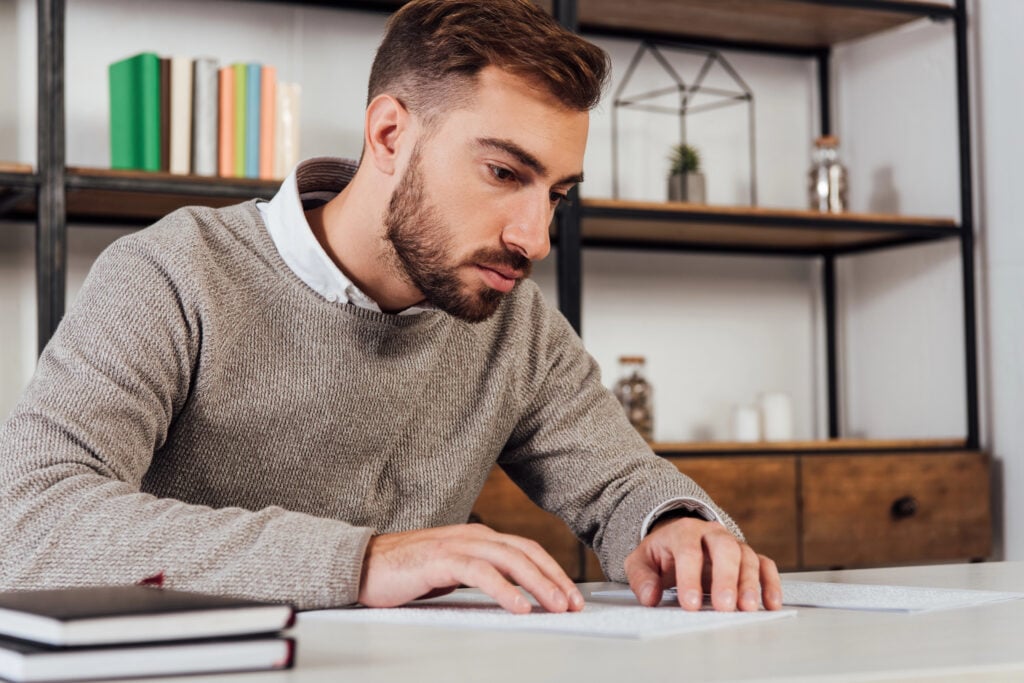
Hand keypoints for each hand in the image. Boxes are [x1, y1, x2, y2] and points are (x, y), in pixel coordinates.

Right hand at [357, 523, 584, 613]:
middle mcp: (472, 535)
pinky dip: (504, 589)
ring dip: (538, 584)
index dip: (552, 571)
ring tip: (556, 606)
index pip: (526, 550)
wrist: (362, 565)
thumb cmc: (405, 572)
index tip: (571, 595)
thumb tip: (511, 594)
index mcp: (477, 537)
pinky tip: (519, 606)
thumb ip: (478, 576)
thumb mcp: (451, 573)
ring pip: (509, 560)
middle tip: (574, 604)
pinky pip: (480, 573)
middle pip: (525, 552)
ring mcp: (456, 545)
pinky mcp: (440, 560)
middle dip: (554, 578)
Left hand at [623, 517, 781, 611]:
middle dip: (725, 578)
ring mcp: (733, 544)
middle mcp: (712, 534)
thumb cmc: (661, 554)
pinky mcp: (748, 557)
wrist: (677, 539)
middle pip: (724, 549)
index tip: (690, 604)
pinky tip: (770, 603)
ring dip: (749, 584)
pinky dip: (770, 583)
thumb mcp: (641, 561)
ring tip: (746, 609)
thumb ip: (641, 578)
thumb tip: (650, 596)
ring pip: (747, 557)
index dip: (690, 578)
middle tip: (724, 606)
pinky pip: (764, 565)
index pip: (688, 552)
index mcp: (683, 531)